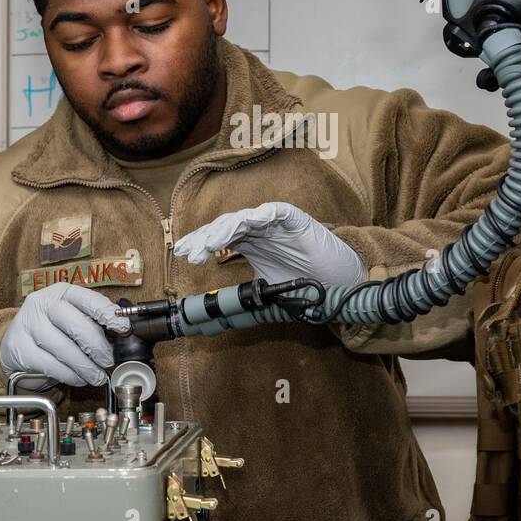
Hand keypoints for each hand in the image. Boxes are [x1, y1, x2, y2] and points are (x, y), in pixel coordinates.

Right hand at [0, 283, 128, 387]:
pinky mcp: (19, 347)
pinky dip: (69, 375)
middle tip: (108, 360)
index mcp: (61, 292)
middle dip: (98, 347)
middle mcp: (42, 303)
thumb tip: (121, 336)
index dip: (109, 314)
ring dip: (86, 366)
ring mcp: (28, 324)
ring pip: (64, 348)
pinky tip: (79, 378)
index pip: (89, 299)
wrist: (15, 344)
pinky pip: (51, 365)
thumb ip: (94, 322)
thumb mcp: (72, 318)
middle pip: (77, 325)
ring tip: (97, 376)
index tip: (123, 328)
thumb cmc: (52, 331)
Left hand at [174, 201, 364, 288]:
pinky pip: (275, 212)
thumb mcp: (266, 288)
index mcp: (250, 242)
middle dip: (205, 238)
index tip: (183, 253)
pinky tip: (247, 224)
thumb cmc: (303, 281)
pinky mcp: (294, 219)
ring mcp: (275, 223)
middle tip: (190, 252)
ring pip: (244, 218)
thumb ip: (246, 290)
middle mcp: (258, 229)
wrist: (336, 280)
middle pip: (225, 226)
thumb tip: (220, 308)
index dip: (200, 242)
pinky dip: (261, 215)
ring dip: (225, 229)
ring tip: (210, 244)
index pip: (218, 237)